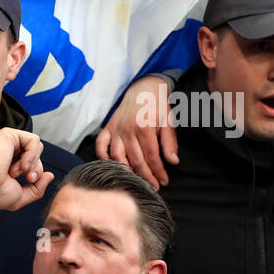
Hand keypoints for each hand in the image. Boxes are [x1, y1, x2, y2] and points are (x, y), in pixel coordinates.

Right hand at [0, 127, 53, 210]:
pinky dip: (31, 154)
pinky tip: (20, 164)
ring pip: (37, 145)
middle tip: (26, 177)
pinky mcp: (9, 134)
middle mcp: (10, 150)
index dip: (37, 172)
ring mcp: (9, 142)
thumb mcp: (22, 196)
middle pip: (38, 152)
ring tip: (17, 171)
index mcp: (12, 162)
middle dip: (36, 168)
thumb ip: (38, 188)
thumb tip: (50, 175)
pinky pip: (33, 140)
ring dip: (32, 162)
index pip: (35, 161)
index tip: (28, 181)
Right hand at [97, 74, 176, 188]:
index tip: (164, 182)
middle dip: (145, 176)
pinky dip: (102, 156)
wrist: (143, 87)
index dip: (158, 172)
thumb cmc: (157, 105)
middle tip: (153, 186)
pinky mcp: (108, 127)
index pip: (151, 157)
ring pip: (117, 156)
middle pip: (135, 160)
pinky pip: (101, 144)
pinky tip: (111, 165)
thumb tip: (173, 162)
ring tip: (135, 179)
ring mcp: (116, 129)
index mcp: (144, 128)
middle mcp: (128, 130)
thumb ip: (170, 143)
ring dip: (125, 170)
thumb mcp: (168, 122)